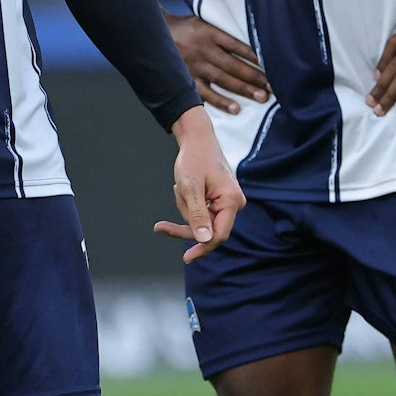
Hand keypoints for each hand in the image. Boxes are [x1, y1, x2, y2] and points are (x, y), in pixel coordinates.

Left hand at [154, 107, 243, 263]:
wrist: (197, 139)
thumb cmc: (194, 159)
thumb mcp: (190, 187)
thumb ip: (197, 214)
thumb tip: (205, 241)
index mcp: (232, 200)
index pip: (219, 234)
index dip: (202, 247)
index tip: (186, 257)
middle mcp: (234, 203)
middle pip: (208, 229)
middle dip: (186, 223)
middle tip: (161, 227)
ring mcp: (227, 202)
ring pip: (202, 221)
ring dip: (185, 208)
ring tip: (179, 187)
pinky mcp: (219, 200)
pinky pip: (201, 213)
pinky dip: (188, 204)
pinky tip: (181, 188)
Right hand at [166, 14, 266, 113]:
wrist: (155, 34)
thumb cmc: (185, 29)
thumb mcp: (203, 21)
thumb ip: (222, 32)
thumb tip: (250, 46)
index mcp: (209, 32)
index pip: (237, 45)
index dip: (255, 56)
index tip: (272, 65)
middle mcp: (203, 50)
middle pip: (234, 65)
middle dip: (255, 76)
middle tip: (273, 87)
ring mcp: (195, 66)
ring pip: (224, 80)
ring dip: (244, 89)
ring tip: (262, 97)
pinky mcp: (187, 79)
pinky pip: (206, 93)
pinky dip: (221, 101)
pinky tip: (235, 108)